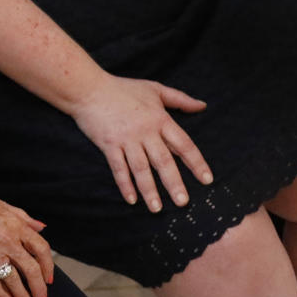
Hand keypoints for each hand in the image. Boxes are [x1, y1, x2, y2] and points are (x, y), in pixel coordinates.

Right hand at [0, 185, 53, 296]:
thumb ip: (21, 216)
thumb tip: (41, 226)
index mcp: (14, 223)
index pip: (40, 247)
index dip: (48, 265)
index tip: (49, 277)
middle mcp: (6, 238)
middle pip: (31, 267)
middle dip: (39, 287)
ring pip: (14, 279)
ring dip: (23, 296)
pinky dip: (3, 296)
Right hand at [69, 72, 211, 212]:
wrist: (89, 89)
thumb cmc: (123, 88)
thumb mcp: (155, 89)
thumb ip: (180, 99)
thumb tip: (202, 106)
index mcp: (159, 118)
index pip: (183, 143)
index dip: (196, 162)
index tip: (206, 180)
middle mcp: (145, 131)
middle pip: (163, 160)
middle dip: (174, 183)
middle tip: (183, 202)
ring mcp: (126, 139)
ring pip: (141, 168)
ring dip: (149, 190)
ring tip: (157, 208)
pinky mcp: (109, 145)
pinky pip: (119, 168)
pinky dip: (125, 184)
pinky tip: (131, 199)